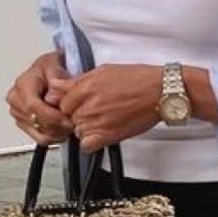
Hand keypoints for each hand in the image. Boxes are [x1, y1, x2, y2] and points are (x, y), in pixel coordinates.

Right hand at [6, 51, 74, 144]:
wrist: (50, 72)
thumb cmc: (51, 67)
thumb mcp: (55, 64)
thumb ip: (56, 77)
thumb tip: (53, 96)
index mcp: (22, 85)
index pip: (33, 107)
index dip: (51, 116)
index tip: (67, 120)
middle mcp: (16, 100)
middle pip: (36, 122)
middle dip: (57, 125)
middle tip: (73, 122)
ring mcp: (18, 113)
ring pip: (39, 133)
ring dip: (58, 132)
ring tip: (69, 124)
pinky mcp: (24, 124)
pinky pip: (40, 138)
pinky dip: (54, 137)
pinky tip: (63, 130)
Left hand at [47, 64, 162, 153]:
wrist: (160, 92)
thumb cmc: (138, 79)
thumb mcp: (103, 71)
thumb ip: (77, 81)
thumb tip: (57, 86)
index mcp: (86, 87)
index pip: (61, 102)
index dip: (70, 103)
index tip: (79, 103)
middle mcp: (89, 105)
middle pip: (68, 117)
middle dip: (78, 115)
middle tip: (95, 110)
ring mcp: (98, 121)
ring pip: (77, 131)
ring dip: (86, 128)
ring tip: (102, 120)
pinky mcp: (108, 135)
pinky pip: (87, 145)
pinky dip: (91, 142)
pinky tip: (100, 134)